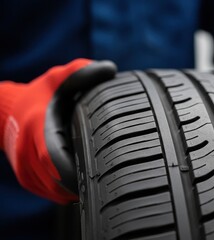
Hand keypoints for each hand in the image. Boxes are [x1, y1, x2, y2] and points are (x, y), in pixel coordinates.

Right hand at [0, 59, 116, 203]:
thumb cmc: (39, 95)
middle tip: (105, 175)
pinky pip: (50, 193)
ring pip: (54, 190)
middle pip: (57, 181)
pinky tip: (80, 179)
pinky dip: (66, 189)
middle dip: (81, 181)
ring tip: (95, 177)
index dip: (74, 168)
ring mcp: (25, 169)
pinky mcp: (27, 179)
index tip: (96, 170)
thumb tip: (110, 70)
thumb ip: (83, 72)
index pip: (53, 157)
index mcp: (37, 128)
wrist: (6, 113)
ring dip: (75, 187)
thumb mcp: (59, 78)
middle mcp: (27, 152)